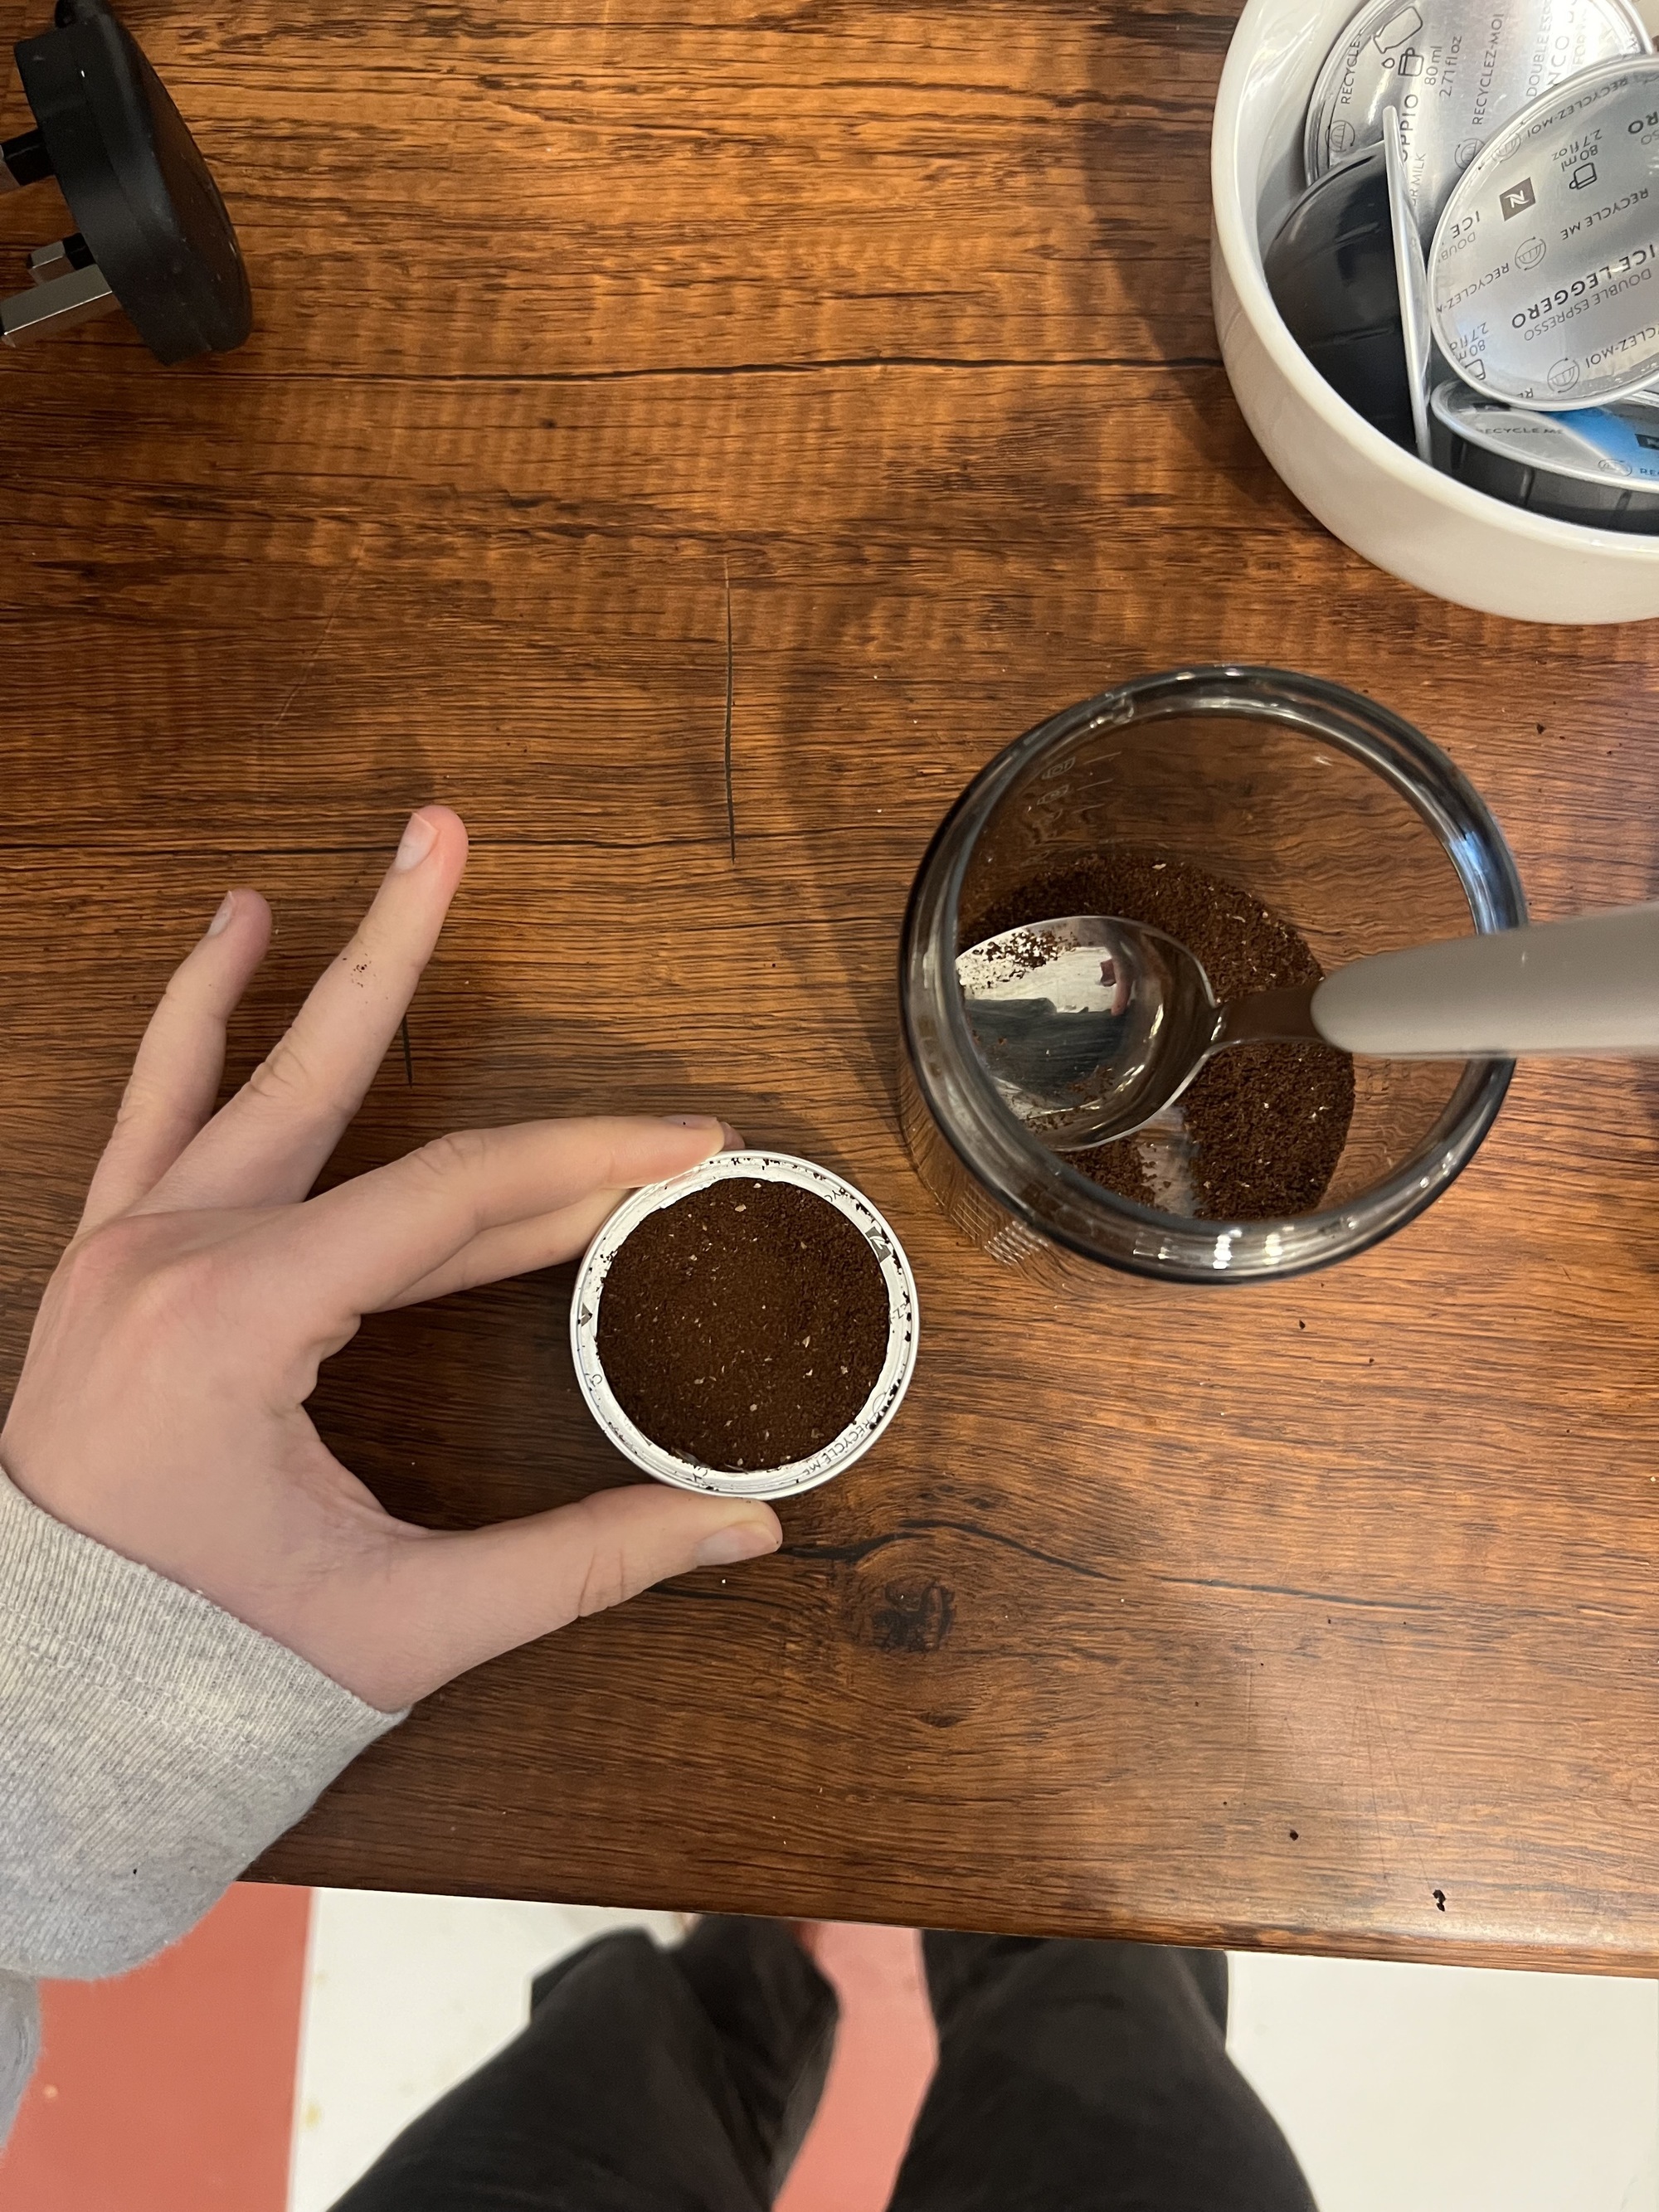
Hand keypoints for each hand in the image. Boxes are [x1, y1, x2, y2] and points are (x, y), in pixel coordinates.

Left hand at [0, 808, 780, 1710]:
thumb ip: (584, 1560)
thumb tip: (745, 1525)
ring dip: (311, 961)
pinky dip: (196, 1017)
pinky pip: (154, 1103)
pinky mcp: (111, 1257)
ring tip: (372, 859)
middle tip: (455, 833)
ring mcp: (126, 1243)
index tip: (683, 1145)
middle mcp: (169, 1251)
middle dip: (408, 948)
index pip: (453, 1195)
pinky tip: (230, 935)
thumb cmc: (207, 1670)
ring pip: (235, 1064)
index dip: (586, 1161)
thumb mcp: (405, 1624)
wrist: (38, 1707)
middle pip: (329, 1070)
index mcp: (238, 1319)